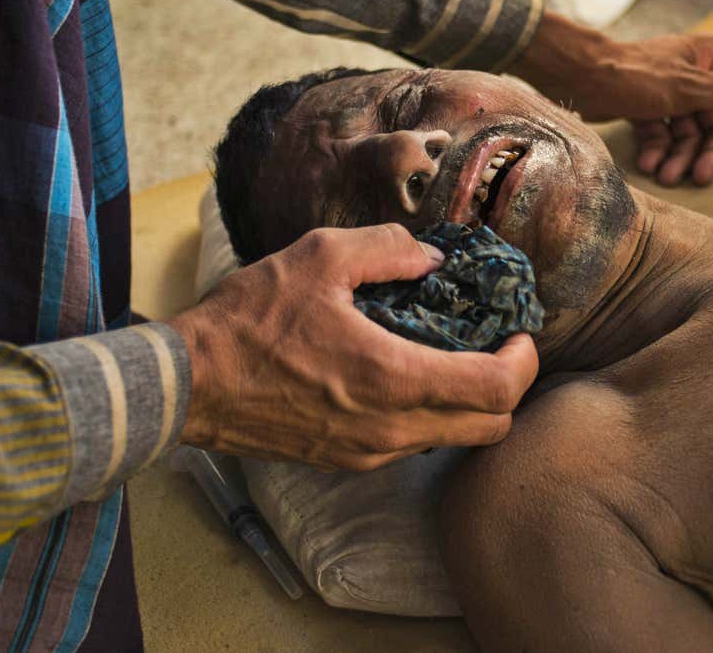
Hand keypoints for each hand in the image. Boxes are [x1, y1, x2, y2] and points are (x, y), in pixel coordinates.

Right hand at [170, 223, 538, 470]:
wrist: (188, 385)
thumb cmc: (248, 321)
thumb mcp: (319, 258)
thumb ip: (387, 250)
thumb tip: (431, 258)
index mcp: (394, 379)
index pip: (497, 390)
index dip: (524, 361)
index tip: (520, 333)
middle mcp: (391, 429)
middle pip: (489, 426)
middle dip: (507, 386)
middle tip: (497, 345)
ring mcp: (369, 453)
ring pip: (452, 439)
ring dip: (468, 403)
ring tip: (453, 355)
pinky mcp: (346, 461)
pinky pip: (412, 445)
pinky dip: (429, 414)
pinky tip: (405, 373)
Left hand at [511, 13, 712, 185]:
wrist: (576, 76)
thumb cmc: (634, 75)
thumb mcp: (690, 88)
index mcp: (711, 59)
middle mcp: (694, 73)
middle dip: (705, 152)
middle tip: (699, 178)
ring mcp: (669, 92)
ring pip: (686, 133)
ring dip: (679, 156)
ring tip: (664, 175)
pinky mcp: (645, 106)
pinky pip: (661, 133)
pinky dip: (657, 150)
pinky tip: (648, 164)